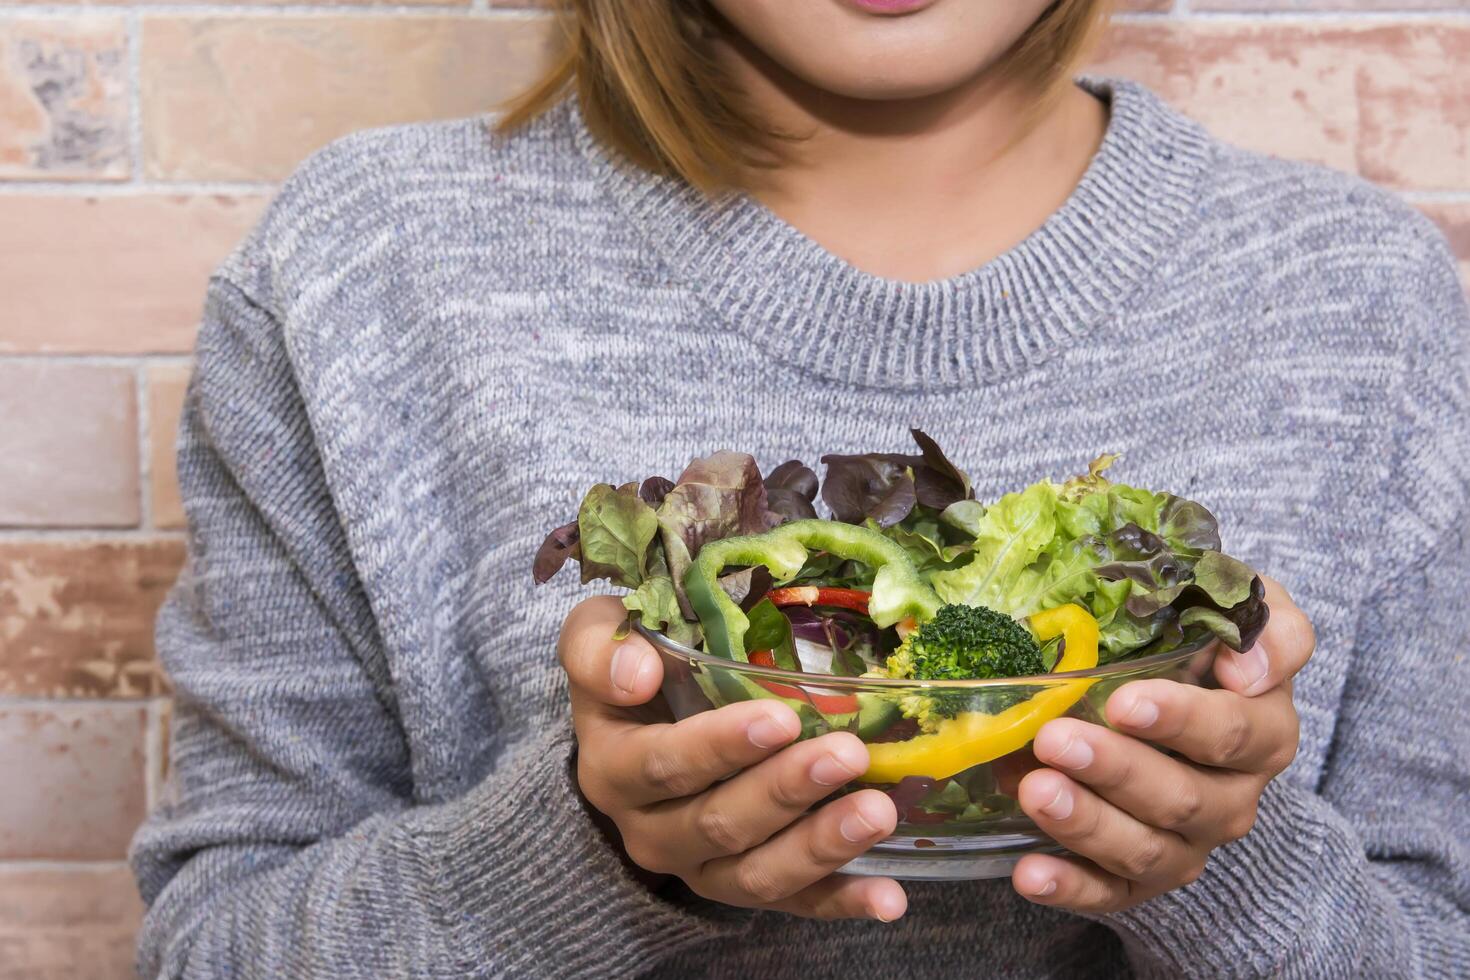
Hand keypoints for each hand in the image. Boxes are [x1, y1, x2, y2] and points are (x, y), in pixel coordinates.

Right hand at [558, 596, 907, 920]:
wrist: (634, 725)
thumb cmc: (632, 668)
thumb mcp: (595, 638)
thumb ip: (599, 647)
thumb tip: (637, 673)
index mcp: (614, 768)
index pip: (660, 766)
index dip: (718, 747)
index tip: (779, 719)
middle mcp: (650, 830)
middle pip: (717, 823)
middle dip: (784, 791)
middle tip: (846, 754)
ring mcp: (700, 866)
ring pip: (755, 875)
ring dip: (819, 847)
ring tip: (876, 813)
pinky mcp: (746, 883)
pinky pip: (793, 903)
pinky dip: (841, 902)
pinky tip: (889, 897)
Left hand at [1011, 576, 1313, 911]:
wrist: (1181, 691)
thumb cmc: (1204, 642)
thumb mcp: (1244, 612)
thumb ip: (1267, 626)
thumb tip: (1249, 666)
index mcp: (1263, 732)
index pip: (1234, 734)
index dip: (1182, 721)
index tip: (1125, 703)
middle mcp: (1231, 798)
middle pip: (1182, 798)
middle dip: (1116, 771)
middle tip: (1055, 740)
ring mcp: (1186, 843)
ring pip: (1145, 850)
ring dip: (1087, 824)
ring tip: (1034, 790)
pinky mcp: (1141, 877)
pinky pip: (1111, 893)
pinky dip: (1070, 887)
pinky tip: (1030, 873)